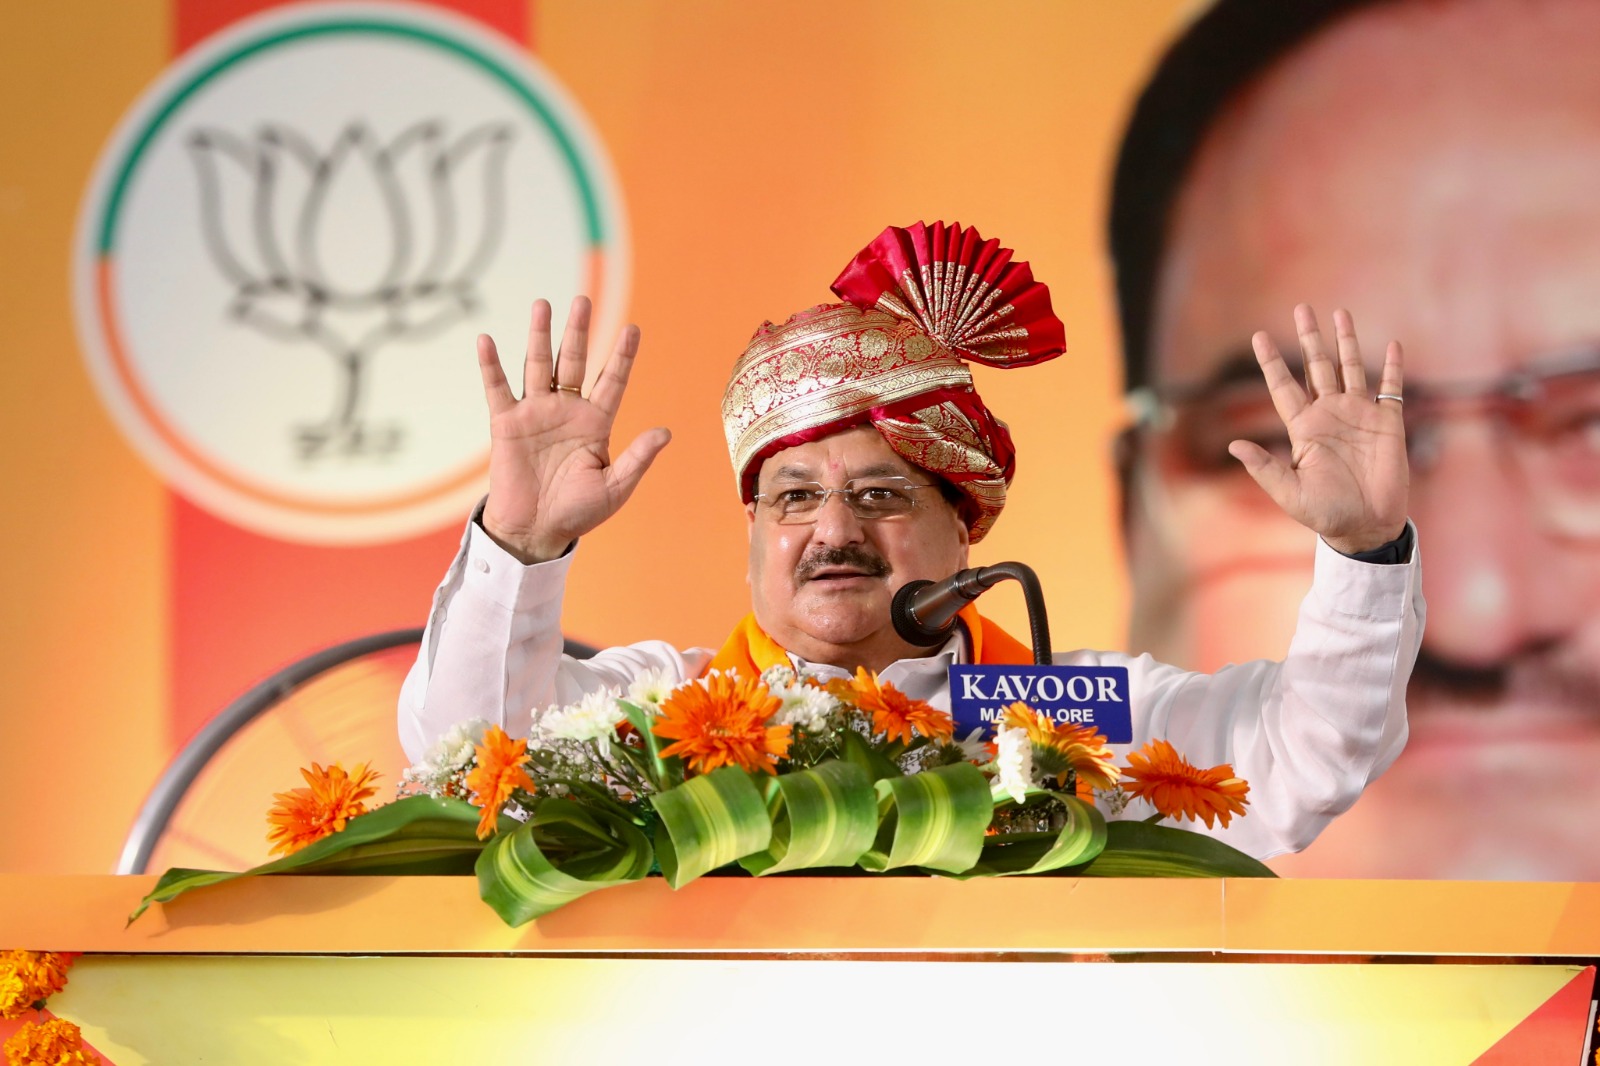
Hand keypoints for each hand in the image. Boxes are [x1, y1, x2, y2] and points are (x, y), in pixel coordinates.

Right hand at [477, 296, 669, 562]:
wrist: (535, 532)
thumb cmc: (578, 513)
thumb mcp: (615, 487)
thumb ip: (637, 458)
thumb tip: (665, 432)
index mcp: (596, 423)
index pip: (612, 381)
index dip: (622, 356)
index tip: (633, 329)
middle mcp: (567, 411)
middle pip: (574, 362)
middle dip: (578, 332)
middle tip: (583, 299)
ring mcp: (536, 413)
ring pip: (538, 365)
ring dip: (540, 335)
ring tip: (543, 304)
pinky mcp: (506, 424)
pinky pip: (498, 388)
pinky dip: (491, 365)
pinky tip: (487, 340)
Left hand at [1229, 305, 1407, 554]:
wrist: (1366, 527)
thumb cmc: (1325, 514)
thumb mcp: (1289, 493)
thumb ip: (1264, 467)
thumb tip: (1233, 446)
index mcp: (1303, 429)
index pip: (1284, 387)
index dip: (1271, 362)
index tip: (1258, 336)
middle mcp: (1329, 415)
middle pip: (1316, 367)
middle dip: (1308, 339)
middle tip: (1301, 309)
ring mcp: (1358, 416)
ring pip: (1350, 369)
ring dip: (1346, 341)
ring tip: (1339, 313)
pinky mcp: (1387, 424)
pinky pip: (1390, 389)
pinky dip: (1392, 367)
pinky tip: (1392, 345)